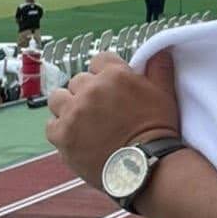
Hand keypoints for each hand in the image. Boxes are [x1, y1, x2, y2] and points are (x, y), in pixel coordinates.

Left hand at [47, 50, 181, 190]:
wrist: (147, 167)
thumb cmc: (159, 130)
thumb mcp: (165, 94)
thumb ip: (159, 68)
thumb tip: (161, 50)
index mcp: (114, 75)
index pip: (99, 60)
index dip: (105, 74)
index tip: (111, 88)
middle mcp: (90, 89)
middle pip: (78, 81)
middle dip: (88, 92)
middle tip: (102, 111)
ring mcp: (73, 112)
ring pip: (58, 98)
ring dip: (68, 107)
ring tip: (83, 122)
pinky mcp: (62, 135)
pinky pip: (51, 125)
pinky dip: (61, 130)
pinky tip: (77, 138)